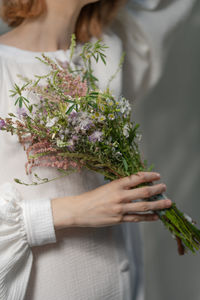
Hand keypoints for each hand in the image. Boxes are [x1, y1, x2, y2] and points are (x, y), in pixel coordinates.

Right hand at [51, 171, 171, 229]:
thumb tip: (138, 182)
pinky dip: (148, 217)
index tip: (157, 176)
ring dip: (158, 204)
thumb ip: (121, 185)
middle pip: (144, 192)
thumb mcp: (107, 186)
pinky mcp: (119, 219)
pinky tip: (156, 216)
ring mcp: (120, 209)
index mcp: (116, 185)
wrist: (80, 210)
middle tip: (164, 187)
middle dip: (157, 189)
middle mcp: (120, 196)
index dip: (150, 176)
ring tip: (167, 203)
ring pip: (144, 206)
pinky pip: (137, 219)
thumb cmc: (92, 197)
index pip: (137, 178)